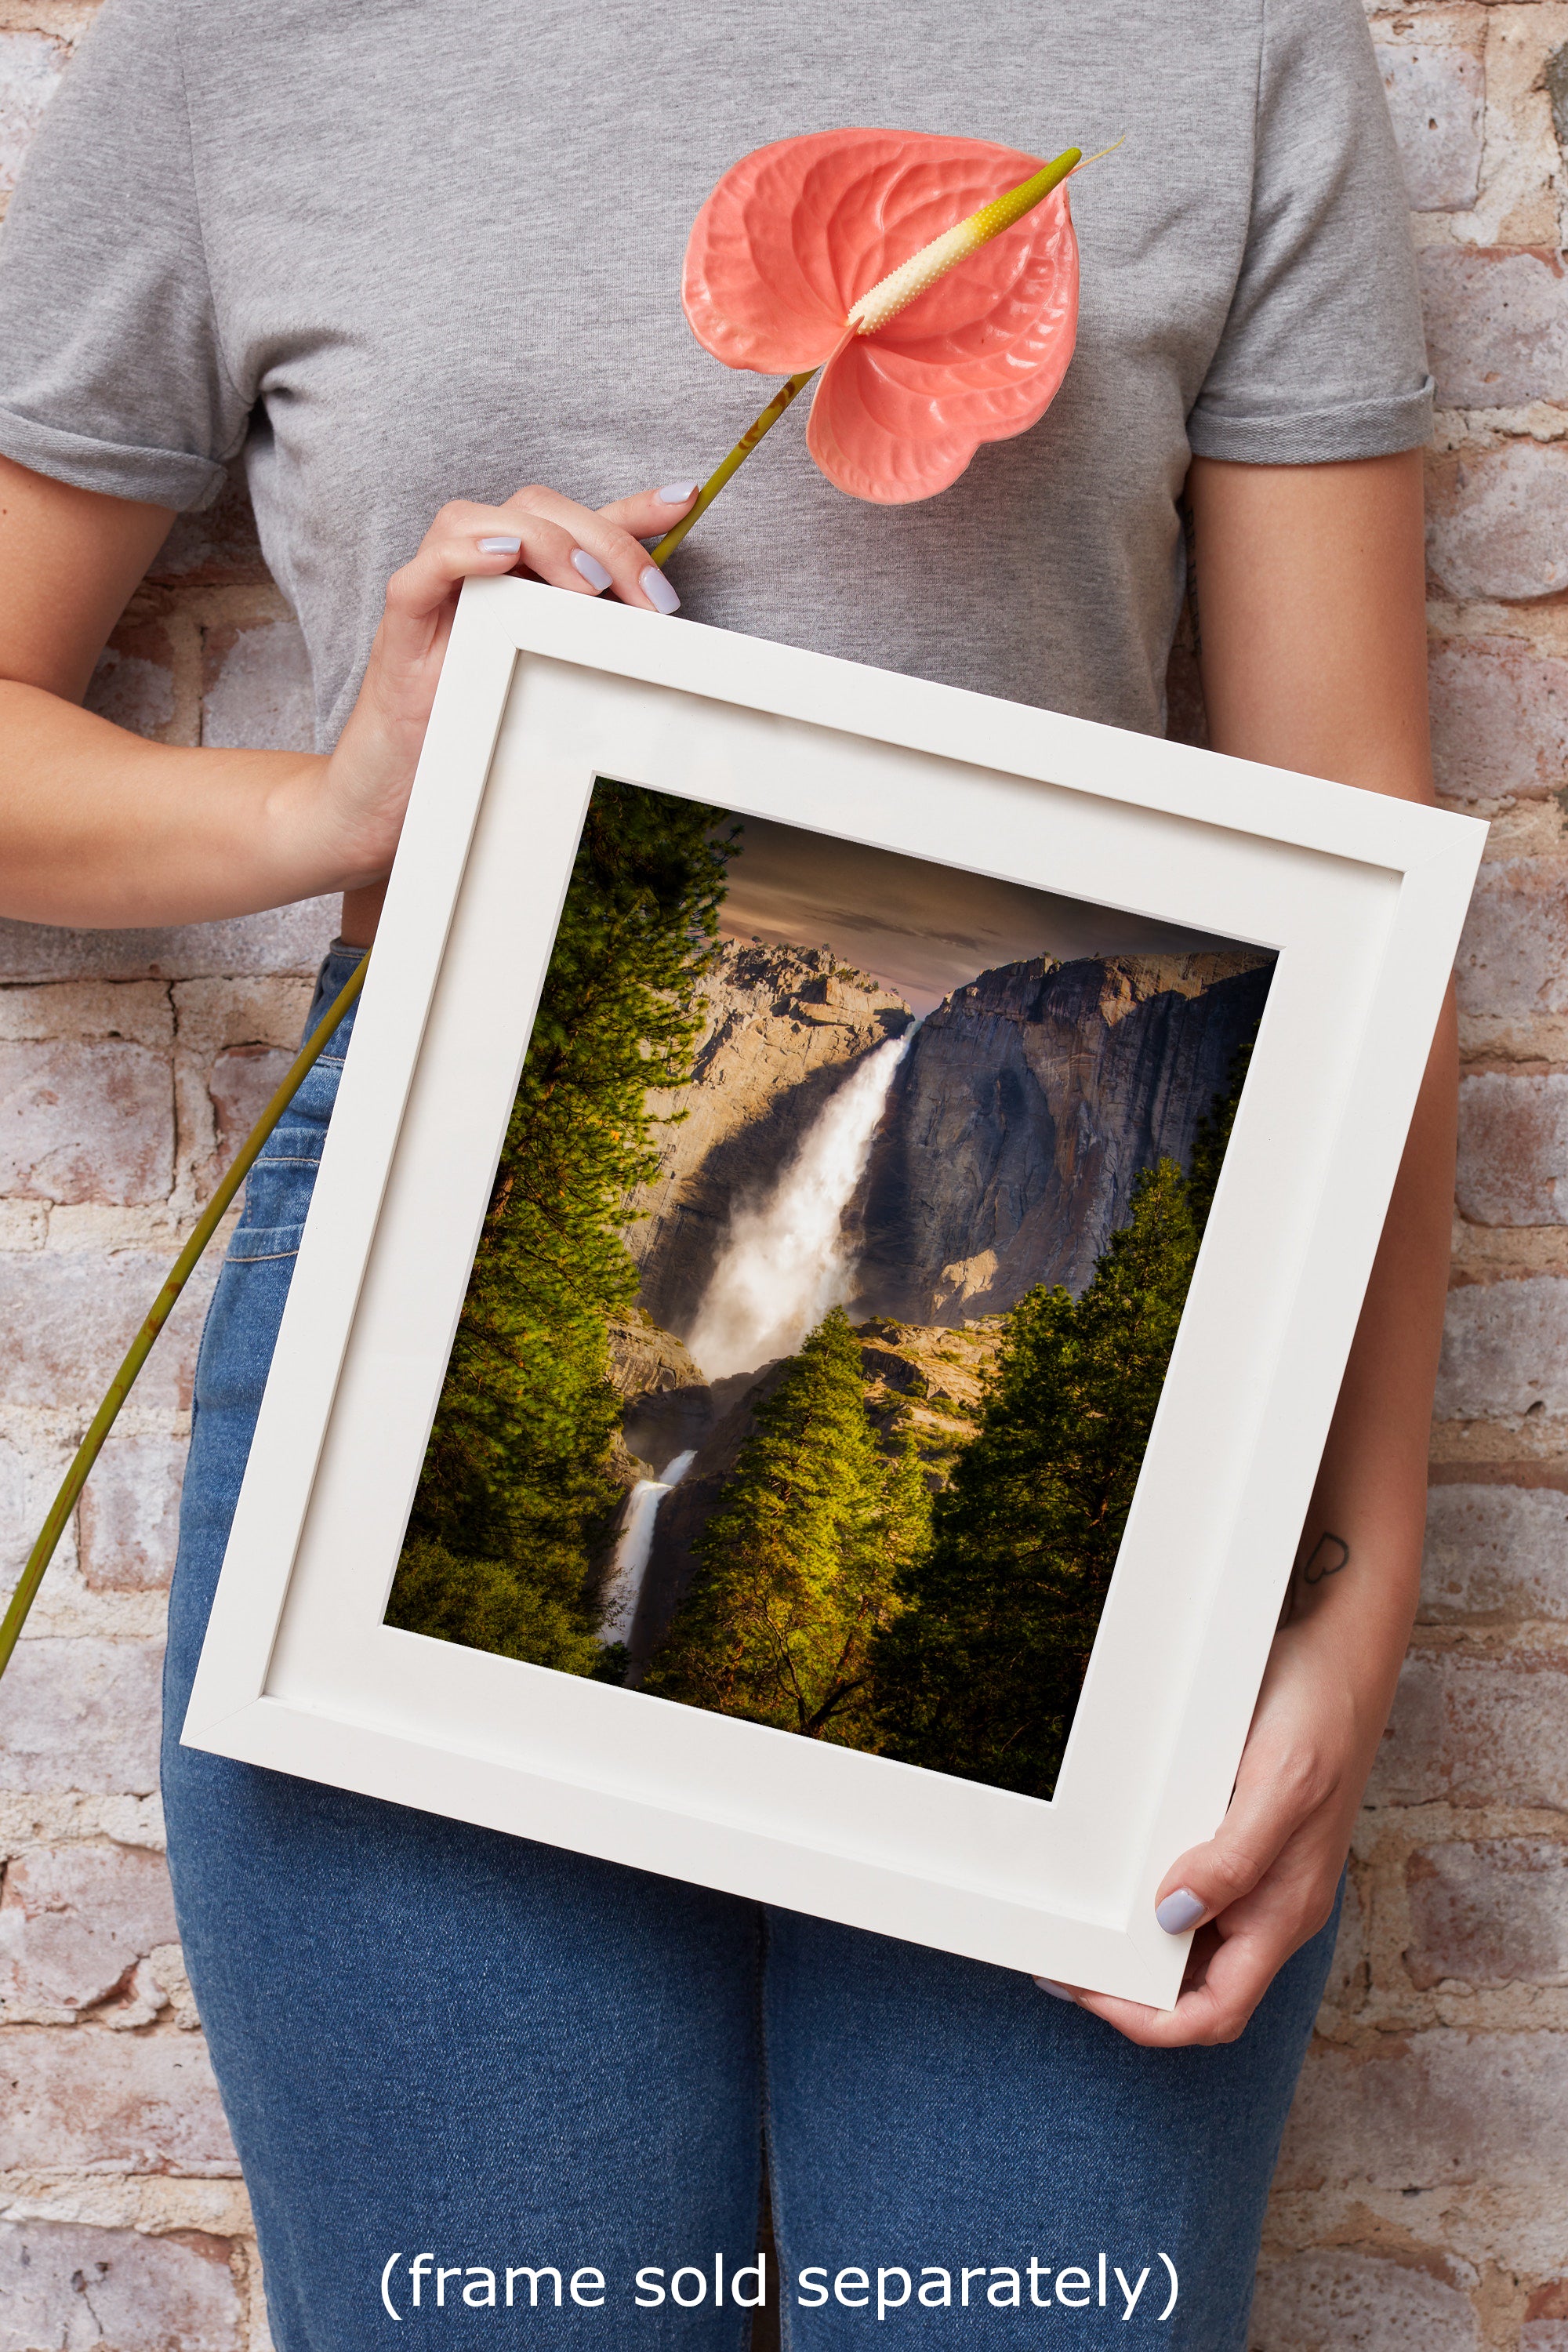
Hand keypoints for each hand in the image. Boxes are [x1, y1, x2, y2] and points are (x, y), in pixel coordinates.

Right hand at [268, 479, 698, 901]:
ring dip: (543, 541)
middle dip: (605, 541)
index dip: (631, 507)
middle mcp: (475, 571)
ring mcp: (435, 593)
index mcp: (518, 579)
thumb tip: (661, 635)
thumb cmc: (473, 737)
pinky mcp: (401, 626)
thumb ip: (592, 647)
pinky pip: (424, 569)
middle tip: (650, 597)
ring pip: (476, 517)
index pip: (576, 522)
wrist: (394, 793)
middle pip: (536, 509)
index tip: (686, 500)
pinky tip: (503, 557)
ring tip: (588, 584)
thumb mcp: (551, 687)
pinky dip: (463, 553)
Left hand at [1044, 1600, 1390, 2046]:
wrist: (1343, 1655)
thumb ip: (1232, 1860)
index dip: (1150, 2020)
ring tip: (1078, 1928)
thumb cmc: (1321, 1715)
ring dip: (1137, 1950)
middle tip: (1064, 1961)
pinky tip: (1116, 1880)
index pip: (1215, 2011)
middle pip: (1197, 1990)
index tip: (1089, 1992)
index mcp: (1284, 1912)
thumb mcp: (1279, 1786)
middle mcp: (1273, 1908)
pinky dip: (1151, 1904)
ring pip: (1193, 1948)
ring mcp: (1262, 1878)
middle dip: (1131, 1991)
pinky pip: (1195, 1896)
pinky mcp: (1247, 1843)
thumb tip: (1172, 1916)